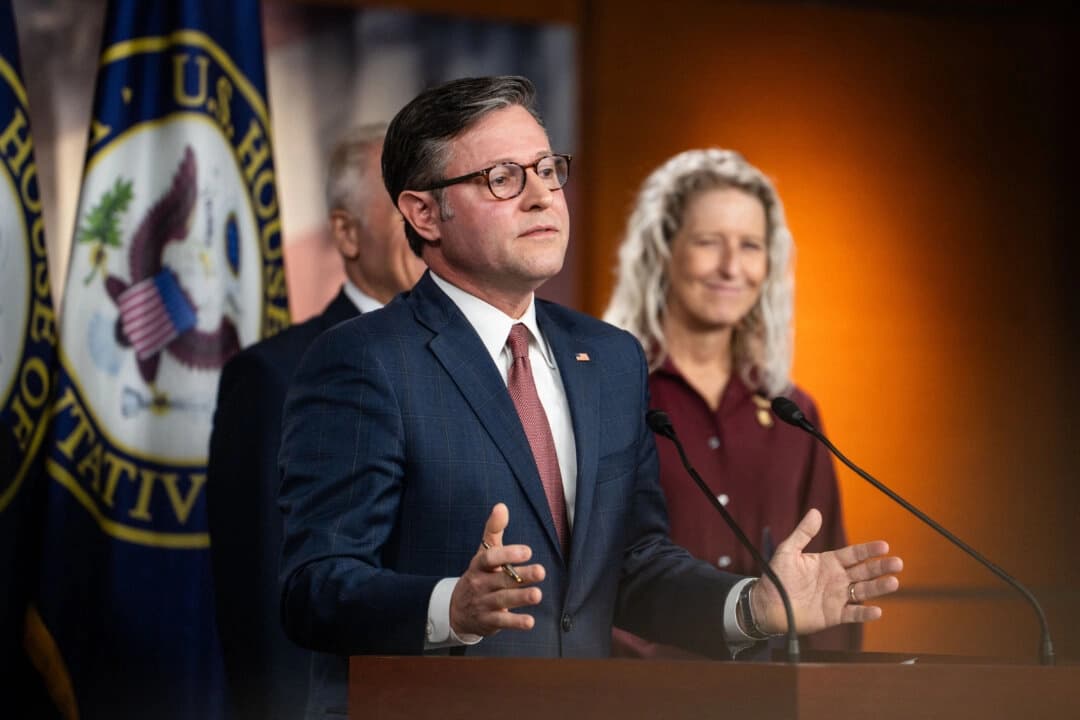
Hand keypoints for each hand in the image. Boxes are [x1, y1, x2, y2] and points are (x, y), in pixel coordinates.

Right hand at [449, 503, 545, 636]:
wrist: (457, 609)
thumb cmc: (479, 575)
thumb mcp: (483, 553)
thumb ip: (493, 530)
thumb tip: (501, 506)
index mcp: (479, 566)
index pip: (489, 558)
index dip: (507, 554)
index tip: (527, 551)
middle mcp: (480, 584)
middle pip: (501, 579)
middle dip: (521, 576)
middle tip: (541, 571)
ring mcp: (483, 603)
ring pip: (503, 600)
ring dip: (521, 598)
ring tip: (538, 594)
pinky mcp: (489, 621)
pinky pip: (502, 621)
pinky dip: (516, 623)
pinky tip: (530, 622)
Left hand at [752, 509, 902, 635]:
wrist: (767, 604)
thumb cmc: (777, 577)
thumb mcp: (788, 551)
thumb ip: (803, 533)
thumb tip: (815, 512)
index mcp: (829, 562)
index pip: (854, 554)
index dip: (869, 550)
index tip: (884, 546)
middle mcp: (837, 579)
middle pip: (864, 572)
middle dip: (881, 567)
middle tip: (897, 563)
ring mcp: (837, 597)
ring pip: (863, 591)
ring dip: (878, 588)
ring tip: (893, 582)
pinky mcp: (833, 615)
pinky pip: (852, 614)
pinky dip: (865, 614)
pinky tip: (877, 611)